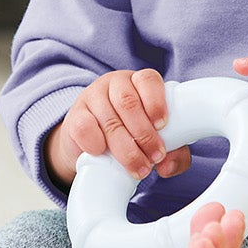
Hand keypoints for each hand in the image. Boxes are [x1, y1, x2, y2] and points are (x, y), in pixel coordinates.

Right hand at [44, 69, 191, 189]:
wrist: (90, 144)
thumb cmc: (130, 136)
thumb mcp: (155, 140)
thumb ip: (173, 153)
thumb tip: (169, 166)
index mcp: (138, 83)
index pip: (148, 79)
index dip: (156, 101)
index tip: (163, 125)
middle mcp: (115, 84)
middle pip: (128, 103)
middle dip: (144, 134)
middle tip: (154, 157)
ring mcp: (92, 97)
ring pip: (109, 119)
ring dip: (126, 148)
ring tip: (138, 168)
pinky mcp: (74, 116)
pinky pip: (84, 127)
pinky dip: (96, 143)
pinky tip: (103, 153)